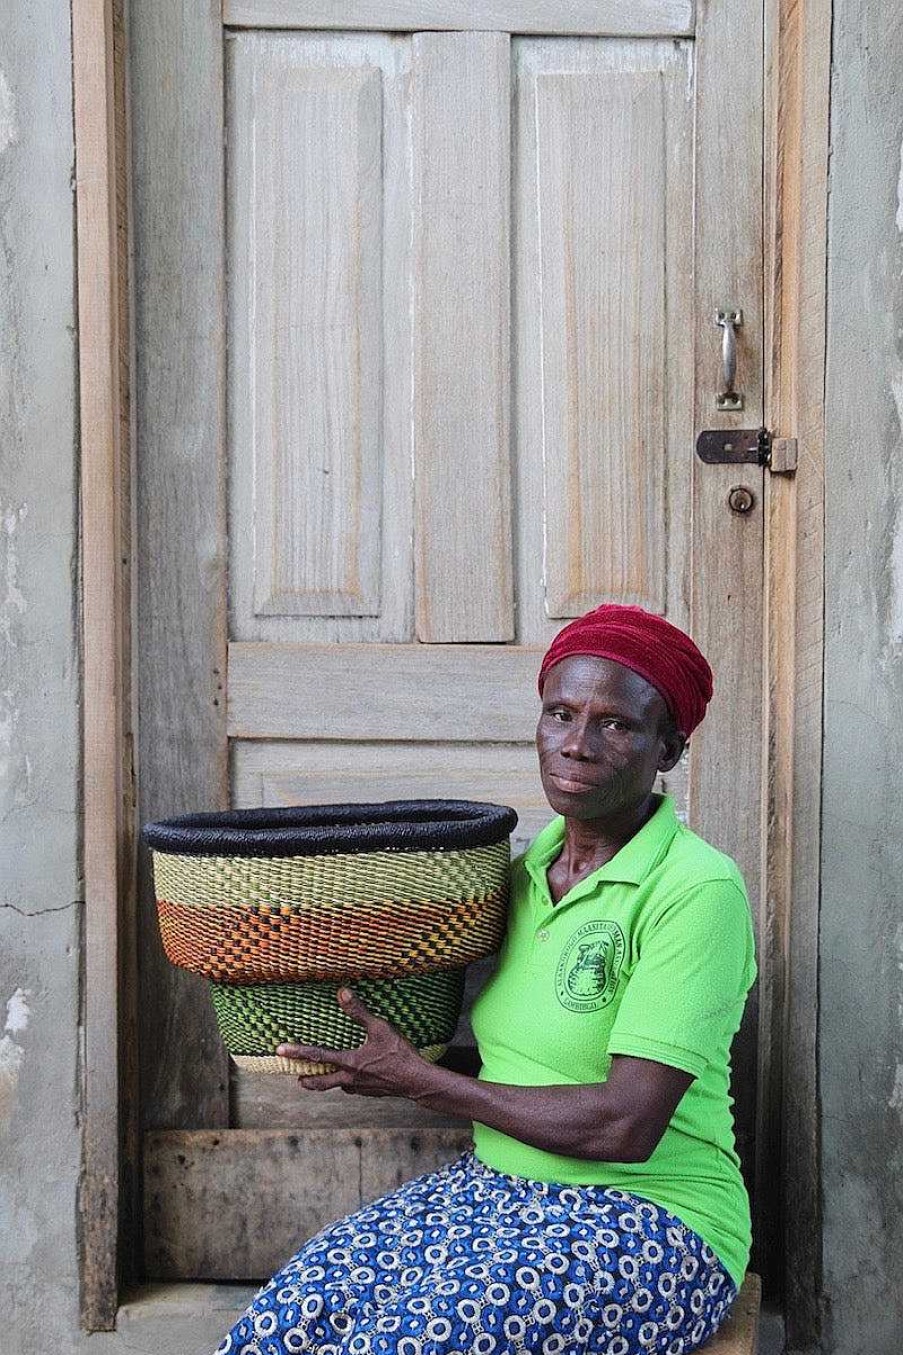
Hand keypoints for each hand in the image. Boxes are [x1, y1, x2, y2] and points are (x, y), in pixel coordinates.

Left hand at [276, 988, 426, 1097]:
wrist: (417, 1081)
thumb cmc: (399, 1054)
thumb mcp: (380, 1028)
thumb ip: (359, 1012)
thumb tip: (342, 993)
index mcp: (350, 1062)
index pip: (318, 1056)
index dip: (297, 1052)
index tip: (281, 1050)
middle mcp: (351, 1078)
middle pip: (322, 1083)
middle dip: (308, 1080)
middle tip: (299, 1079)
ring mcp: (362, 1088)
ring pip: (340, 1086)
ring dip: (331, 1081)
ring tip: (327, 1076)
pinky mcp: (373, 1093)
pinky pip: (356, 1088)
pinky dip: (350, 1083)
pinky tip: (356, 1078)